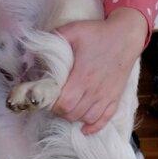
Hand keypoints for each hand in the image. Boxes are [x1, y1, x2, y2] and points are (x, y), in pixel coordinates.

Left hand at [52, 8, 146, 134]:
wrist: (126, 35)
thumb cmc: (98, 33)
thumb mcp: (73, 30)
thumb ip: (52, 39)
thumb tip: (31, 47)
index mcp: (83, 76)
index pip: (64, 104)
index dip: (52, 104)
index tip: (48, 96)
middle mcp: (95, 90)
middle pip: (73, 114)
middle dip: (60, 111)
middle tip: (55, 100)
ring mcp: (106, 96)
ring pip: (87, 118)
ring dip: (75, 117)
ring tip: (68, 107)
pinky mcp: (115, 97)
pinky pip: (105, 119)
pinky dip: (94, 126)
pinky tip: (85, 128)